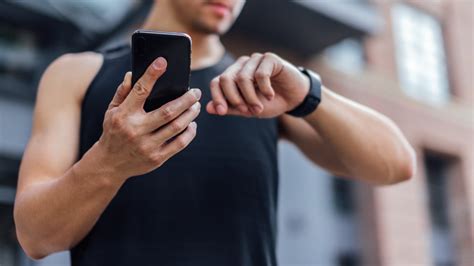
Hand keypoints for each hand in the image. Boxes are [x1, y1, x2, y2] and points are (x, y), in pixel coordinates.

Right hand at [96, 57, 200, 180]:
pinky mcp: (157, 158)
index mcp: (124, 115)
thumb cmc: (113, 132)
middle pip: (168, 111)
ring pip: (177, 127)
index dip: (151, 75)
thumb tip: (133, 74)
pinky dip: (189, 132)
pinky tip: (192, 124)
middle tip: (196, 91)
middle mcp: (136, 130)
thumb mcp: (111, 111)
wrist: (109, 164)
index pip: (140, 91)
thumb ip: (123, 92)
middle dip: (186, 99)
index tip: (162, 62)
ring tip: (196, 105)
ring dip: (191, 114)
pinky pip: (179, 143)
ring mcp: (147, 146)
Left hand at [206, 52, 309, 117]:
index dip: (217, 97)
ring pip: (243, 78)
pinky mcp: (269, 58)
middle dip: (233, 98)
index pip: (216, 82)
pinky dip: (264, 89)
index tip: (222, 112)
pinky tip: (270, 95)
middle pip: (226, 78)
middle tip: (245, 111)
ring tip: (259, 108)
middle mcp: (241, 65)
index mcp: (233, 76)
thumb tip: (209, 108)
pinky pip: (260, 74)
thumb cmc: (270, 102)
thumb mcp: (249, 109)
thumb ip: (230, 108)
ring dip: (251, 97)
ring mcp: (255, 60)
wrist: (294, 98)